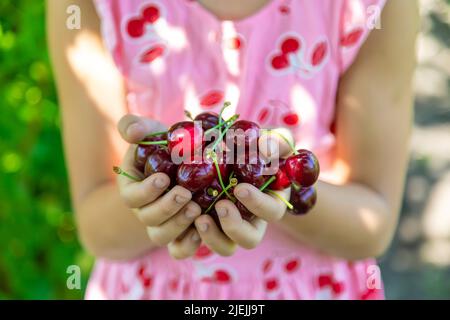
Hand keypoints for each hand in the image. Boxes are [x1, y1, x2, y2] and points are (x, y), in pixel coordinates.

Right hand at [117, 115, 201, 258]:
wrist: (182, 164)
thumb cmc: (164, 147)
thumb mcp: (150, 133)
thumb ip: (135, 128)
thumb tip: (133, 131)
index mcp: (133, 189)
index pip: (132, 197)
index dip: (146, 190)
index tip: (163, 177)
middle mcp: (145, 211)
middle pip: (148, 219)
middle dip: (166, 208)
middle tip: (185, 193)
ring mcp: (163, 224)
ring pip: (161, 236)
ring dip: (178, 224)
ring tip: (197, 208)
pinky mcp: (181, 233)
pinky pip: (179, 249)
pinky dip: (189, 244)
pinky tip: (203, 228)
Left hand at [194, 128, 293, 255]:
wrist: (215, 151)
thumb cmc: (248, 146)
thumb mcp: (265, 140)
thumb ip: (274, 142)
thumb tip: (267, 149)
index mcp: (268, 202)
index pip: (271, 212)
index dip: (258, 204)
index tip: (240, 188)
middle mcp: (248, 221)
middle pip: (249, 240)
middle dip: (235, 226)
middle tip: (221, 205)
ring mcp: (224, 228)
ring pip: (224, 247)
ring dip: (212, 236)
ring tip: (198, 216)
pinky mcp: (198, 229)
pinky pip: (193, 246)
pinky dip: (186, 240)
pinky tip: (181, 219)